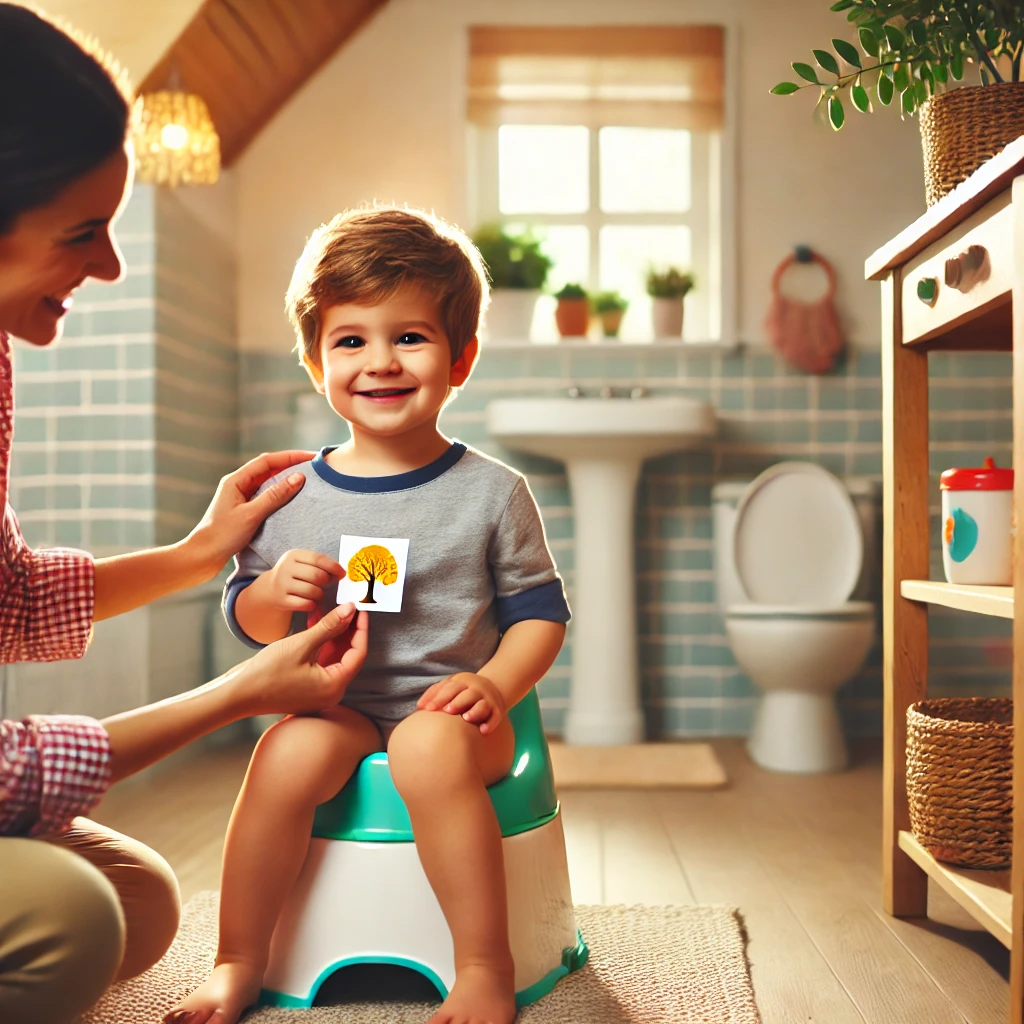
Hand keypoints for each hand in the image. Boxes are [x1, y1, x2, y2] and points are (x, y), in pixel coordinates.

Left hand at [185, 451, 315, 577]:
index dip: (291, 456)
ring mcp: (240, 497)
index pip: (268, 461)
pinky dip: (280, 493)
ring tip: (308, 479)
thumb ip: (275, 496)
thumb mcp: (251, 515)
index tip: (312, 457)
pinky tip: (292, 498)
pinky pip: (265, 496)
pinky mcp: (243, 510)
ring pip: (267, 482)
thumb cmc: (222, 536)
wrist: (202, 557)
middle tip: (314, 466)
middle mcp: (237, 485)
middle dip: (291, 464)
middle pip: (268, 468)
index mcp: (236, 480)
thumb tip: (298, 478)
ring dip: (286, 478)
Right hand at [242, 603, 369, 714]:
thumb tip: (350, 609)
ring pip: (334, 657)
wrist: (238, 694)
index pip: (358, 653)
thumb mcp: (301, 645)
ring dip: (333, 635)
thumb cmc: (267, 673)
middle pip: (348, 656)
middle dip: (348, 630)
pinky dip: (321, 644)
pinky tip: (316, 623)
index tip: (360, 609)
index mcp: (334, 686)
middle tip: (348, 607)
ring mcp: (319, 691)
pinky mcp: (308, 687)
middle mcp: (331, 692)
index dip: (361, 629)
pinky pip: (321, 662)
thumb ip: (329, 626)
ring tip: (332, 611)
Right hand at [264, 549, 345, 612]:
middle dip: (326, 581)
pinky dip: (312, 604)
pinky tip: (311, 603)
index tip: (342, 573)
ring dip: (320, 594)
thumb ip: (321, 565)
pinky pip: (305, 604)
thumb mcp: (303, 564)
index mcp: (293, 555)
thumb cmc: (295, 575)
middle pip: (316, 575)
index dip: (333, 566)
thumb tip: (342, 573)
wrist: (271, 588)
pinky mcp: (281, 600)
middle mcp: (285, 568)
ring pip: (312, 591)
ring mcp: (281, 584)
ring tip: (318, 594)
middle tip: (327, 584)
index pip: (318, 559)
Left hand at [417, 672, 507, 734]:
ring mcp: (488, 700)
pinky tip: (483, 731)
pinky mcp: (497, 711)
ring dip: (475, 711)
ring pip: (482, 705)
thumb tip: (420, 706)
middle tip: (447, 710)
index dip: (439, 698)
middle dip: (457, 702)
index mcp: (463, 682)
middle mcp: (477, 690)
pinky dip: (490, 724)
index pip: (450, 688)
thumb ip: (435, 693)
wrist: (492, 689)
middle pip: (468, 694)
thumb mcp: (451, 686)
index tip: (428, 709)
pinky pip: (495, 717)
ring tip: (466, 718)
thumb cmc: (463, 691)